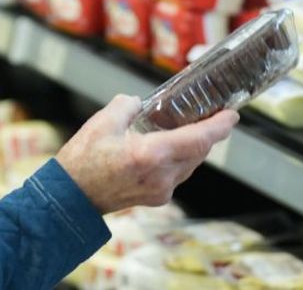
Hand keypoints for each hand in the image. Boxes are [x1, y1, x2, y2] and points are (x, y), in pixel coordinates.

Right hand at [55, 95, 238, 214]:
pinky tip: (170, 148)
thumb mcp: (103, 122)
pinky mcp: (156, 198)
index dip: (219, 126)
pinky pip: (177, 174)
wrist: (71, 199)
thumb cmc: (83, 161)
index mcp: (152, 154)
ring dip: (194, 147)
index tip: (232, 115)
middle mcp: (162, 175)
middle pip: (199, 152)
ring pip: (190, 164)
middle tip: (213, 115)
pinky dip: (180, 159)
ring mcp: (161, 190)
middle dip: (208, 134)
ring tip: (192, 129)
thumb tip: (138, 103)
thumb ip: (126, 105)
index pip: (199, 138)